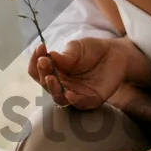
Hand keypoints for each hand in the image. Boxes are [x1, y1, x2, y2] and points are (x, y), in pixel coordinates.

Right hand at [26, 36, 150, 109]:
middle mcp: (62, 85)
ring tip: (50, 78)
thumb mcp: (75, 48)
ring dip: (53, 89)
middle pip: (46, 85)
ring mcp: (75, 94)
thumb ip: (63, 56)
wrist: (115, 53)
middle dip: (43, 74)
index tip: (40, 47)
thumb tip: (46, 57)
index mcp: (54, 72)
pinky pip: (79, 104)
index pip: (38, 72)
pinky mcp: (91, 99)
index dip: (35, 62)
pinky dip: (73, 100)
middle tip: (44, 62)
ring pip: (59, 97)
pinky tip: (69, 93)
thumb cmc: (92, 50)